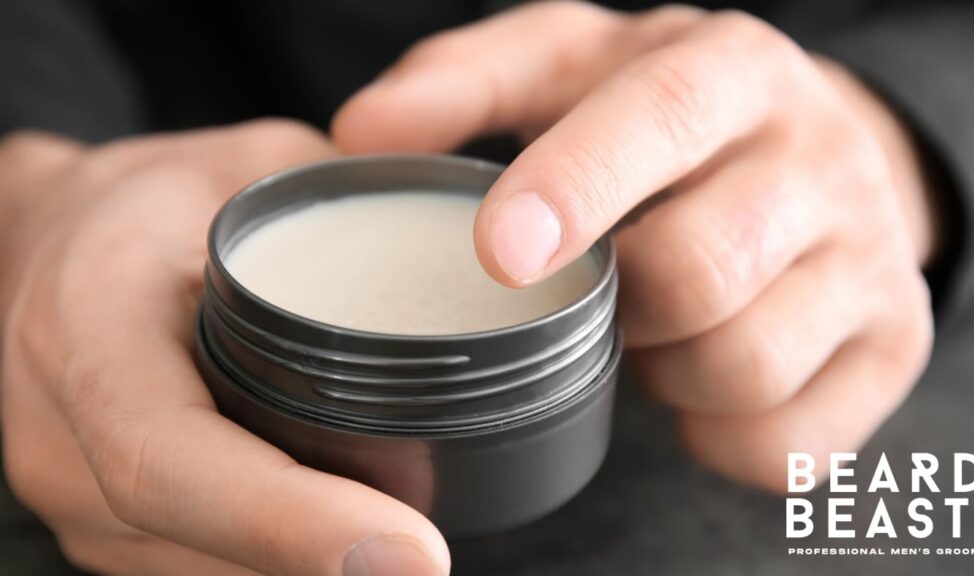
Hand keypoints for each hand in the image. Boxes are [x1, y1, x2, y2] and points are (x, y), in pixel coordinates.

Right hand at [0, 121, 448, 575]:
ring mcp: (72, 492)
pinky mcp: (102, 522)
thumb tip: (481, 243)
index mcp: (90, 329)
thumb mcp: (249, 165)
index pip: (172, 460)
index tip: (414, 554)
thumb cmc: (147, 196)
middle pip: (203, 544)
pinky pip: (196, 567)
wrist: (51, 238)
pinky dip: (277, 562)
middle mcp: (60, 435)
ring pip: (205, 574)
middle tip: (436, 556)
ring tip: (399, 545)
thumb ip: (355, 202)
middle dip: (329, 561)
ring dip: (308, 570)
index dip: (291, 523)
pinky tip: (339, 531)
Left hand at [332, 2, 935, 490]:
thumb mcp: (572, 66)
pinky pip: (783, 445)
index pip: (659, 118)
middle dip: (619, 306)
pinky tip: (699, 379)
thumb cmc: (671, 115)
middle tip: (600, 291)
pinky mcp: (894, 347)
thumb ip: (468, 83)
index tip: (497, 254)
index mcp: (730, 71)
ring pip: (742, 364)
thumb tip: (360, 133)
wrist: (827, 152)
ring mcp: (871, 260)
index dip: (575, 187)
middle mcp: (819, 158)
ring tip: (652, 331)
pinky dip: (716, 432)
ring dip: (663, 371)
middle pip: (700, 269)